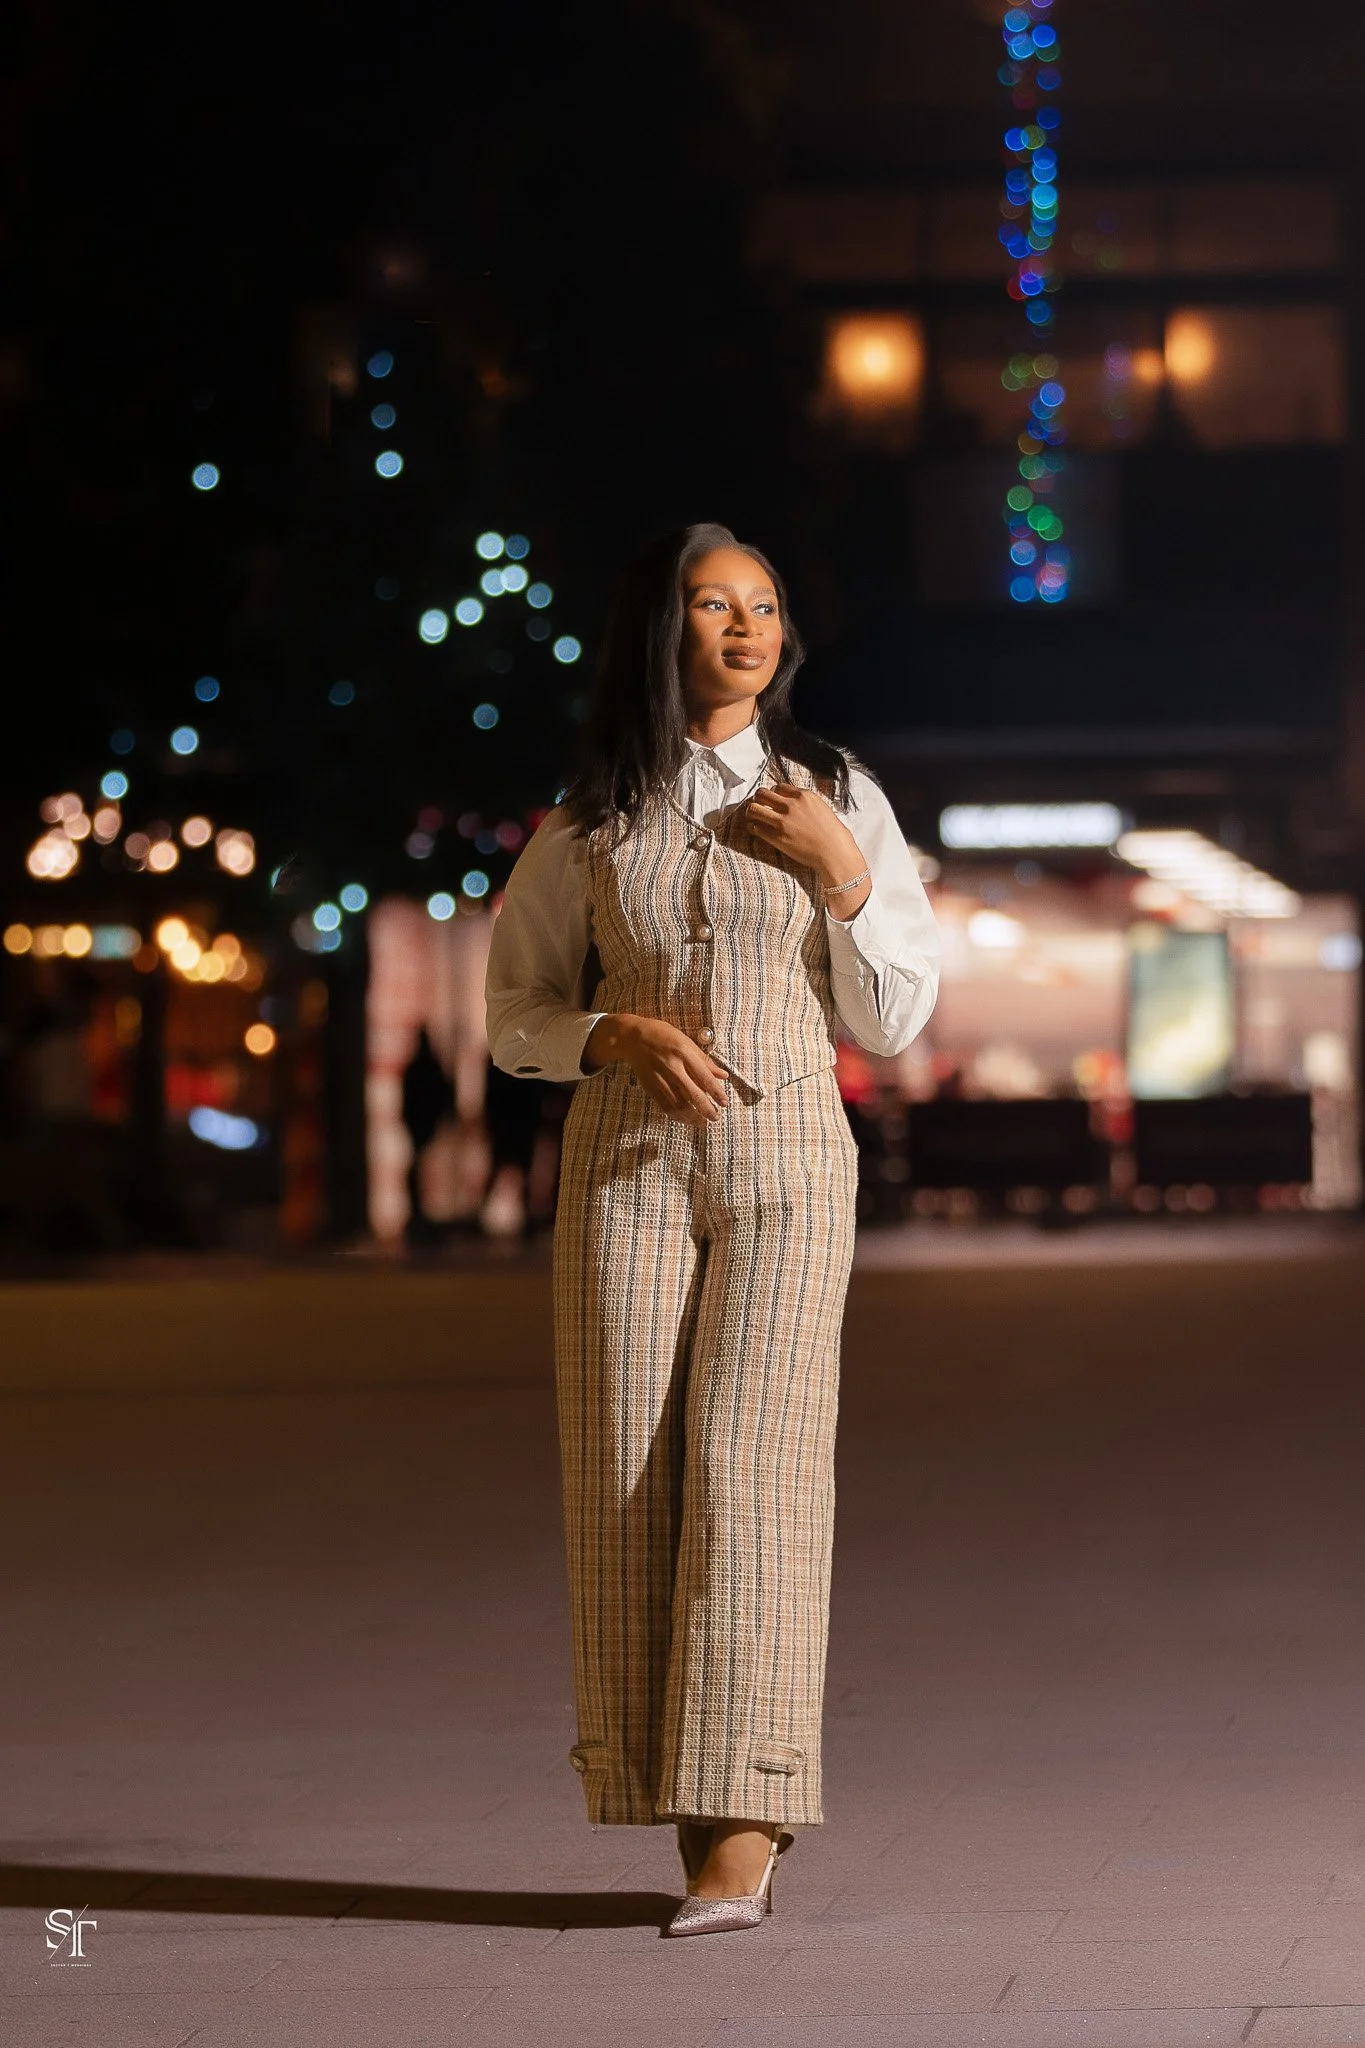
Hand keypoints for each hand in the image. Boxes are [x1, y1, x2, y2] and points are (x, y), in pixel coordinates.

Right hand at [584, 1014, 729, 1124]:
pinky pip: (664, 1106)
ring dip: (692, 1117)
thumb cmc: (662, 1035)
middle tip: (715, 1117)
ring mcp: (659, 1078)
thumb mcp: (686, 1041)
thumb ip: (704, 1060)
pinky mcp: (650, 1086)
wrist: (632, 1037)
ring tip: (702, 1123)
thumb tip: (723, 1075)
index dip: (716, 1093)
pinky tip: (684, 1119)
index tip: (724, 1103)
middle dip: (706, 1109)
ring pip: (678, 1104)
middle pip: (693, 1094)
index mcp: (684, 1053)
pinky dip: (676, 1115)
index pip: (704, 1077)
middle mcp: (672, 1067)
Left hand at [745, 781, 866, 888]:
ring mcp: (782, 821)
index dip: (773, 793)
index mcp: (803, 796)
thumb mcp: (821, 808)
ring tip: (752, 816)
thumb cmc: (833, 833)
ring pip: (754, 809)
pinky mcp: (777, 837)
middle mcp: (791, 805)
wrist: (834, 852)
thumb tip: (792, 802)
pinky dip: (752, 827)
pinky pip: (756, 827)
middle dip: (758, 799)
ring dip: (751, 812)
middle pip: (762, 794)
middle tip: (758, 805)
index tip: (772, 799)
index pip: (778, 787)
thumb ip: (805, 802)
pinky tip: (755, 829)